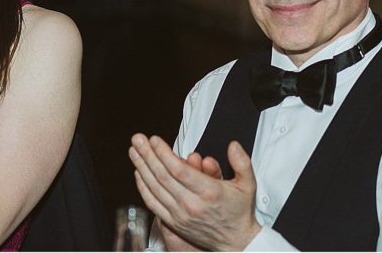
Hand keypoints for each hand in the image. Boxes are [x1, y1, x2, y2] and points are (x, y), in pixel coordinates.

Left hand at [129, 135, 259, 250]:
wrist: (236, 241)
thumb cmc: (239, 211)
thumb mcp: (247, 184)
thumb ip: (242, 162)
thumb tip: (233, 145)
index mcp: (209, 192)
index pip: (178, 169)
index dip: (163, 153)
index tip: (154, 140)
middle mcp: (192, 204)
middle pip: (162, 176)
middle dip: (147, 155)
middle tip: (137, 139)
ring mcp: (181, 214)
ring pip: (154, 188)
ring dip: (141, 167)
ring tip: (134, 151)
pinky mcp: (174, 223)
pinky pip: (153, 203)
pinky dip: (143, 187)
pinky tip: (138, 173)